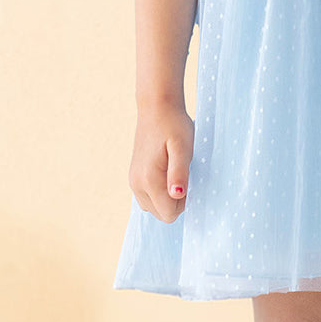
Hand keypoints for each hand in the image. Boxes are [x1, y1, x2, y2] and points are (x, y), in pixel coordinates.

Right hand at [129, 102, 194, 222]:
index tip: (187, 179)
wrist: (156, 107)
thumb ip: (179, 172)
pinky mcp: (134, 177)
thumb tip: (177, 194)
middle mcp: (137, 185)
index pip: (169, 214)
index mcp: (149, 180)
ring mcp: (133, 181)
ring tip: (174, 171)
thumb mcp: (182, 148)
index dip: (183, 202)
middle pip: (161, 213)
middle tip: (181, 173)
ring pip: (154, 208)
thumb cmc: (174, 126)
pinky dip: (160, 191)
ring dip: (167, 196)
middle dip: (175, 201)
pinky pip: (148, 198)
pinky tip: (167, 171)